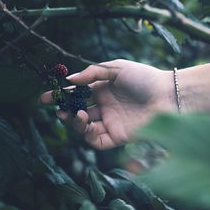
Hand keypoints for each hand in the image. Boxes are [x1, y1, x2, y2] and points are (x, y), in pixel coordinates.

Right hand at [40, 59, 176, 149]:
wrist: (167, 95)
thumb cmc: (144, 78)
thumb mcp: (116, 69)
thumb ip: (92, 73)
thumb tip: (70, 80)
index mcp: (103, 90)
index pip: (77, 94)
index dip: (60, 96)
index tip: (43, 98)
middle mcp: (105, 107)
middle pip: (78, 112)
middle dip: (65, 112)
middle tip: (60, 109)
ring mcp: (111, 122)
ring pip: (85, 128)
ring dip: (76, 123)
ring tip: (77, 114)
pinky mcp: (118, 136)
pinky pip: (97, 141)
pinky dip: (88, 135)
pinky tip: (89, 124)